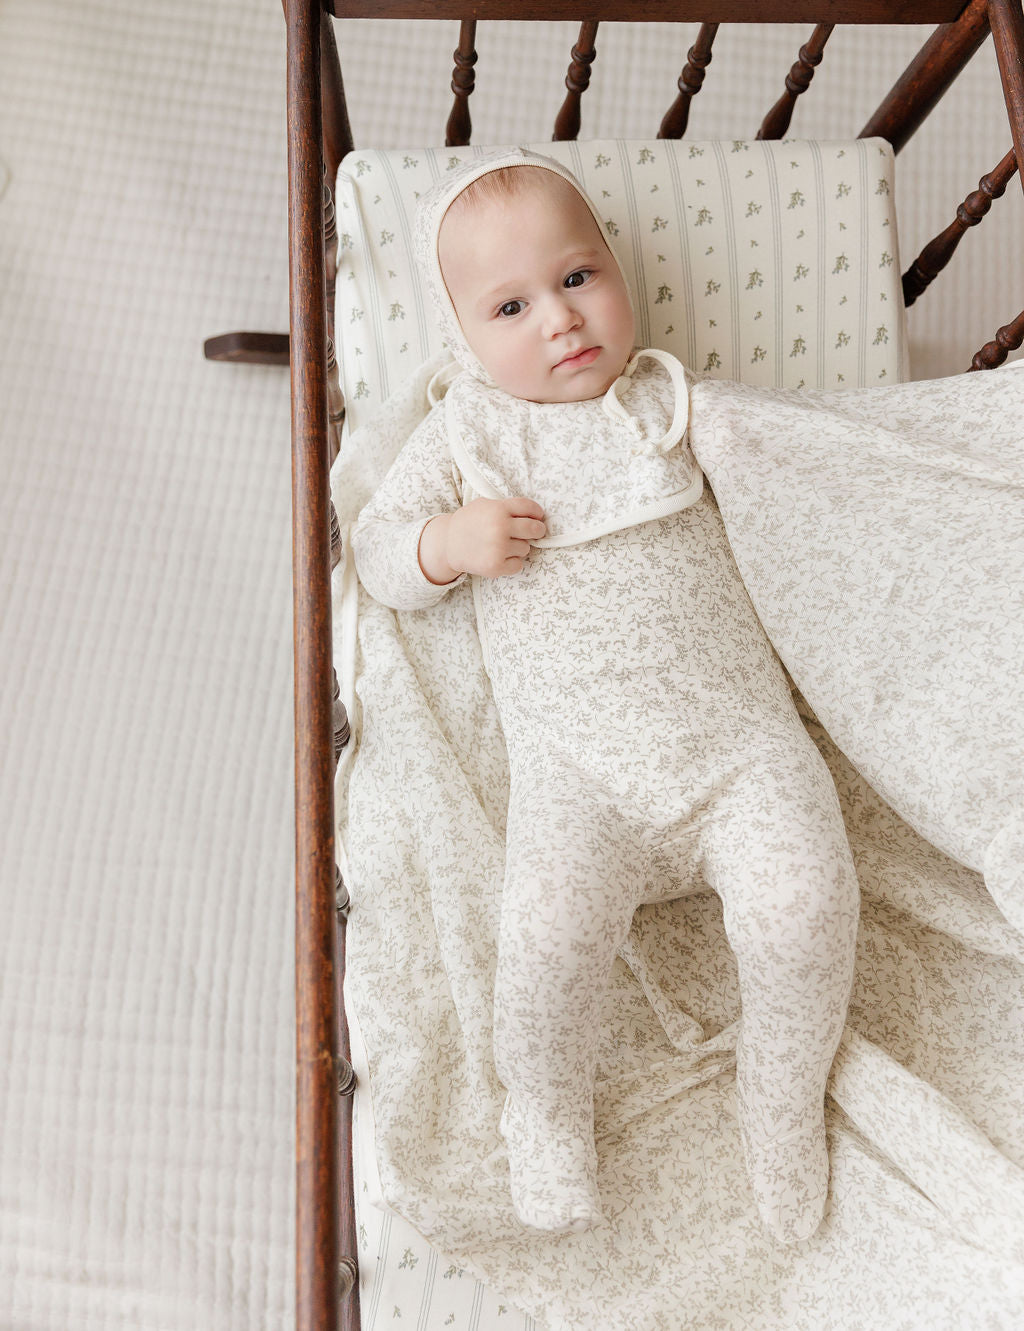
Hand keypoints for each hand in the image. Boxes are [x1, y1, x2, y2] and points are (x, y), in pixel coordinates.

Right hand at [419, 497, 546, 582]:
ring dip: (518, 548)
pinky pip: (518, 565)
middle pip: (535, 529)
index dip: (537, 512)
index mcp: (499, 509)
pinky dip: (511, 563)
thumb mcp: (484, 505)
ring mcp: (498, 547)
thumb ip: (506, 507)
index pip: (529, 507)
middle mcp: (500, 527)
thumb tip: (533, 514)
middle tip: (535, 533)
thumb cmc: (469, 523)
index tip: (538, 517)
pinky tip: (499, 557)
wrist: (447, 544)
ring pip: (526, 548)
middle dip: (538, 531)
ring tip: (501, 545)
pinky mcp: (496, 566)